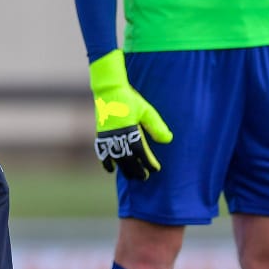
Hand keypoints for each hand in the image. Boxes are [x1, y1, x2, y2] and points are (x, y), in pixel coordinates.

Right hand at [89, 49, 172, 179]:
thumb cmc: (130, 100)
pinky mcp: (100, 136)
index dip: (149, 164)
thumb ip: (156, 126)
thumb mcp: (146, 111)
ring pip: (116, 160)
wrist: (109, 91)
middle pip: (129, 161)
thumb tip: (168, 140)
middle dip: (138, 171)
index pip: (142, 154)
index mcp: (131, 132)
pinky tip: (112, 170)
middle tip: (145, 177)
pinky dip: (106, 163)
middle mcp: (118, 138)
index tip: (156, 169)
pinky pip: (102, 154)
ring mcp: (108, 138)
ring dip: (125, 170)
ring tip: (132, 177)